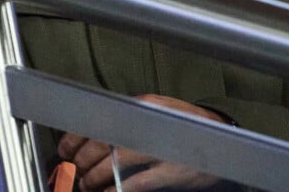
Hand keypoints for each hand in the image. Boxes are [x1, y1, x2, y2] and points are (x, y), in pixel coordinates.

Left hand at [57, 94, 226, 189]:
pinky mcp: (170, 172)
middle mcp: (148, 122)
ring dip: (95, 177)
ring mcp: (160, 148)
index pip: (99, 118)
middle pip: (103, 142)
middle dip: (82, 160)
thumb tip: (95, 134)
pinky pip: (134, 184)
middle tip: (73, 173)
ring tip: (87, 185)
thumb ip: (130, 119)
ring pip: (115, 163)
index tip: (64, 149)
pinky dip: (116, 191)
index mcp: (141, 106)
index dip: (77, 136)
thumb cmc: (184, 126)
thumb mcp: (157, 113)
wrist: (224, 141)